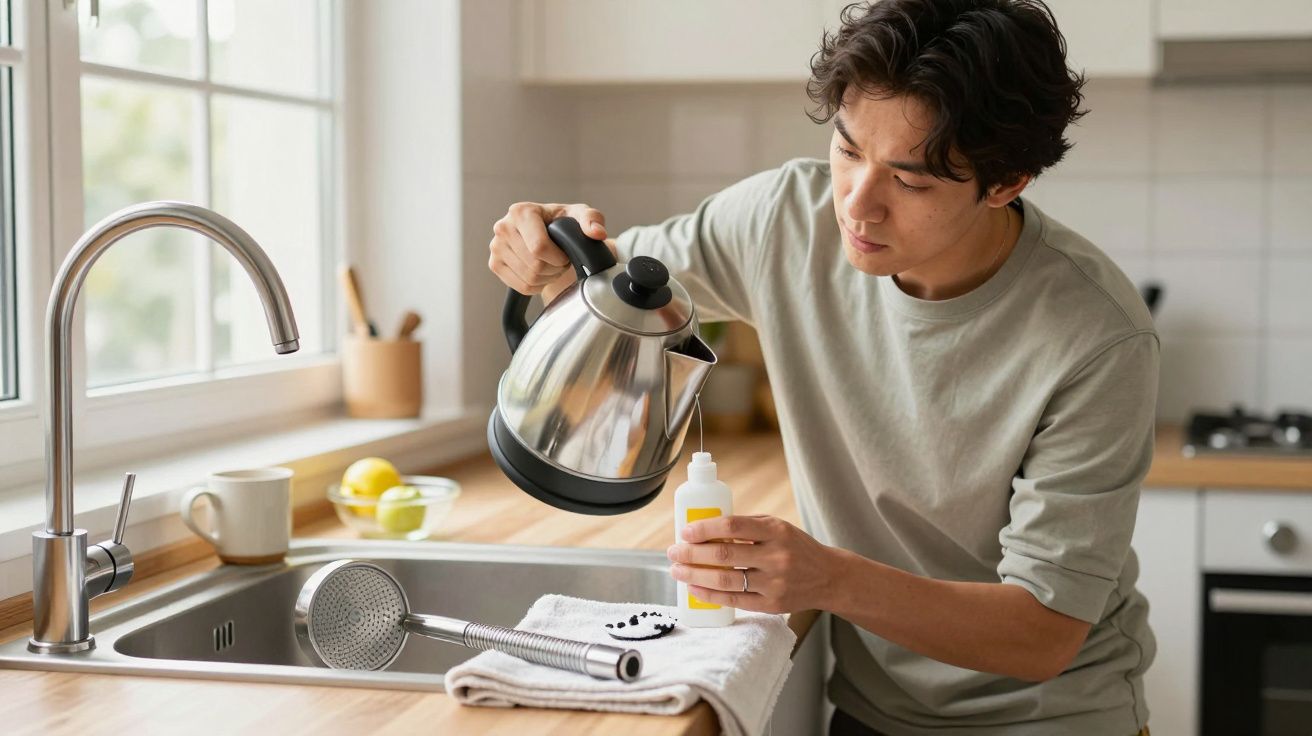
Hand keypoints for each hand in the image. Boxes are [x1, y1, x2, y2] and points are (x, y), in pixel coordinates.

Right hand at [488, 202, 609, 302]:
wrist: (545, 230)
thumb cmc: (561, 222)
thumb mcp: (579, 215)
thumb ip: (592, 220)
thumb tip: (597, 233)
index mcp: (521, 212)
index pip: (538, 248)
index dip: (558, 258)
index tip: (565, 254)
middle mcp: (503, 227)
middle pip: (534, 265)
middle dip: (555, 268)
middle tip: (560, 260)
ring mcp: (496, 247)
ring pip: (529, 278)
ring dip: (547, 277)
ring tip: (551, 264)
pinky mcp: (494, 264)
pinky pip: (521, 287)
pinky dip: (536, 285)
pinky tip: (541, 272)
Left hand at [667, 514, 838, 614]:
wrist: (829, 577)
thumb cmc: (796, 548)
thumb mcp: (778, 527)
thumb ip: (746, 527)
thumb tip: (705, 528)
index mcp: (776, 531)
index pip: (732, 527)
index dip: (705, 528)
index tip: (686, 531)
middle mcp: (776, 556)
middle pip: (724, 555)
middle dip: (692, 553)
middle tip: (673, 551)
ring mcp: (774, 583)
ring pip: (726, 580)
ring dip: (695, 575)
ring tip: (677, 570)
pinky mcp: (772, 604)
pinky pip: (734, 600)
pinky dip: (710, 594)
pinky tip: (695, 588)